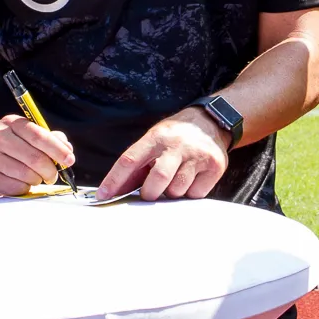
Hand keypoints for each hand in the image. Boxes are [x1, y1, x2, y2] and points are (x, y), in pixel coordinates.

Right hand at [0, 116, 74, 196]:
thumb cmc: (0, 146)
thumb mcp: (19, 134)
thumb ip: (45, 138)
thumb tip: (66, 147)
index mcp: (10, 123)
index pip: (38, 135)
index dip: (57, 149)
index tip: (69, 159)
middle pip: (35, 159)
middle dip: (50, 170)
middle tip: (52, 176)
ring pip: (26, 175)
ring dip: (36, 180)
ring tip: (34, 178)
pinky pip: (15, 187)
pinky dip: (24, 188)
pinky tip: (19, 182)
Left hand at [99, 111, 228, 200]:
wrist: (211, 122)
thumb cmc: (175, 137)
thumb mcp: (154, 141)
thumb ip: (137, 166)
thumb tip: (114, 191)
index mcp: (156, 137)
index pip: (130, 160)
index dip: (114, 180)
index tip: (103, 196)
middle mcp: (177, 144)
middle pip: (158, 179)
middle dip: (149, 193)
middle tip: (149, 194)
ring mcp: (198, 155)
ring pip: (177, 190)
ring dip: (171, 193)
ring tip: (174, 180)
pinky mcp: (215, 166)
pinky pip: (196, 194)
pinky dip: (189, 193)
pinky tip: (191, 179)